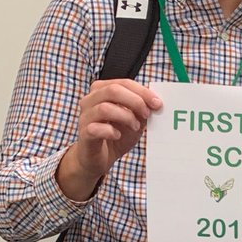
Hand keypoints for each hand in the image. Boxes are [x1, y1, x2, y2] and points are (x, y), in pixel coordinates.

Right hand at [57, 80, 162, 200]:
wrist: (99, 158)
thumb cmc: (115, 135)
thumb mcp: (134, 120)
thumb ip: (142, 110)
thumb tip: (155, 103)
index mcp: (102, 91)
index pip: (124, 83)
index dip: (142, 92)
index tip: (157, 103)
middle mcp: (90, 100)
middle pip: (113, 90)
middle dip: (135, 101)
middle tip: (147, 114)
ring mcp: (85, 116)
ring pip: (104, 108)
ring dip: (125, 117)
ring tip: (135, 127)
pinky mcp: (84, 134)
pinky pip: (96, 128)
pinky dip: (111, 132)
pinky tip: (118, 136)